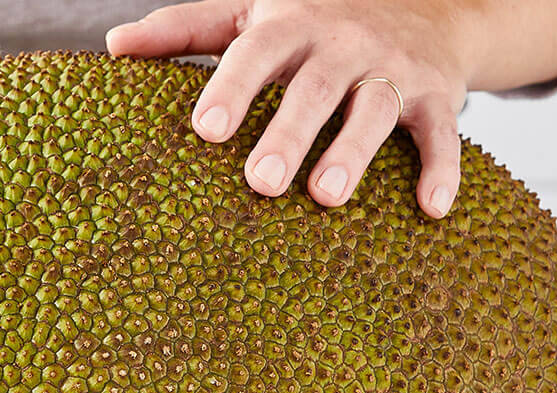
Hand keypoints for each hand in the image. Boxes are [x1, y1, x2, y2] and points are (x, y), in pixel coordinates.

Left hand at [107, 0, 474, 217]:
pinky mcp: (438, 97)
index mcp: (291, 25)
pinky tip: (430, 209)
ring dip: (354, 151)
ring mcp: (394, 68)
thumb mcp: (251, 14)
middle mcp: (344, 43)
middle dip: (289, 132)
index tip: (206, 129)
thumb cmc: (312, 22)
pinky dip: (441, 169)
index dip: (232, 86)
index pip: (256, 51)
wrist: (429, 4)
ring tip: (325, 196)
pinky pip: (443, 134)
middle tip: (259, 182)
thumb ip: (185, 31)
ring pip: (376, 108)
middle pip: (315, 87)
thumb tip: (114, 45)